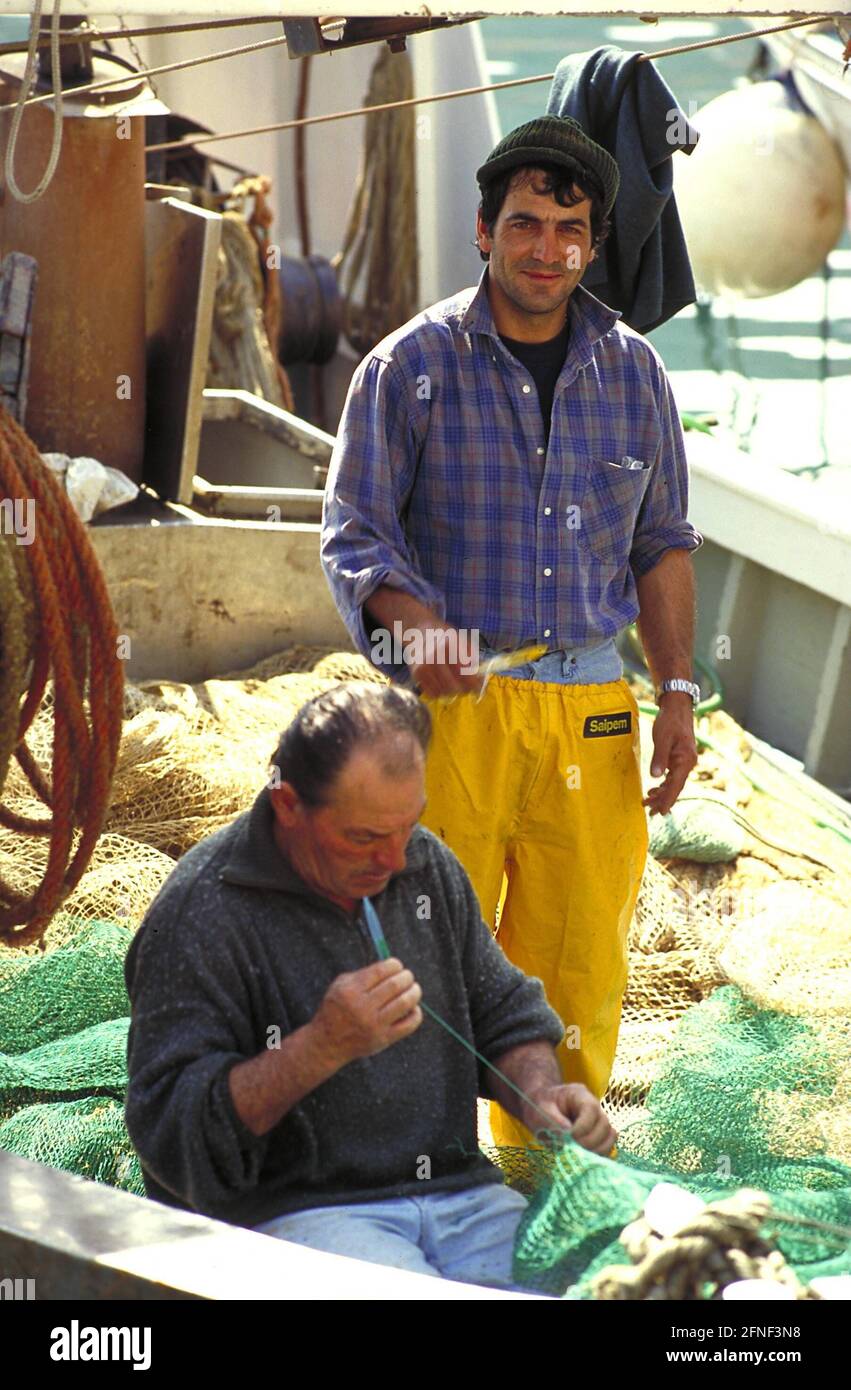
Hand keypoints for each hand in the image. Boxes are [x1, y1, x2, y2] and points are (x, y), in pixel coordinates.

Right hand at [311, 958, 421, 1066]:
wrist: (328, 1043)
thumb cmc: (336, 1008)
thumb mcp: (340, 985)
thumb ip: (363, 974)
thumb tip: (392, 967)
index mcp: (351, 990)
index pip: (381, 971)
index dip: (395, 965)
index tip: (397, 965)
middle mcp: (363, 1008)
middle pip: (395, 985)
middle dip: (406, 977)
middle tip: (408, 976)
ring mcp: (374, 1025)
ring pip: (404, 1003)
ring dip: (414, 992)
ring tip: (414, 989)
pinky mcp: (383, 1039)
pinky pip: (408, 1025)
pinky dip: (416, 1014)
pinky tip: (413, 1008)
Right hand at [408, 620, 484, 698]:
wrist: (418, 631)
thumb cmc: (444, 637)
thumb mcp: (461, 639)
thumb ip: (472, 658)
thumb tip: (480, 680)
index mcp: (450, 644)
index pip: (466, 673)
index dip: (475, 683)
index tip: (478, 687)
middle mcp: (435, 655)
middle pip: (455, 686)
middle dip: (464, 689)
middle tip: (466, 687)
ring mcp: (424, 665)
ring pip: (444, 692)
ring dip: (451, 691)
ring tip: (452, 682)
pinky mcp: (416, 673)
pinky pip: (432, 694)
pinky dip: (439, 692)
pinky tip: (441, 683)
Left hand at [525, 1083, 616, 1155]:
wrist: (540, 1109)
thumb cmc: (539, 1106)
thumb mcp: (541, 1111)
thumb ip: (554, 1123)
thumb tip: (569, 1140)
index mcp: (579, 1094)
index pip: (591, 1109)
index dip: (583, 1127)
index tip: (569, 1138)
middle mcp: (594, 1107)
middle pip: (605, 1125)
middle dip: (590, 1141)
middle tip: (573, 1150)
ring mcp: (598, 1121)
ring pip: (610, 1137)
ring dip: (597, 1150)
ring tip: (579, 1156)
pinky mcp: (598, 1136)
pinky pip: (607, 1146)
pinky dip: (598, 1155)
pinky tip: (584, 1159)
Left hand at [643, 693, 697, 816]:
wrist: (677, 707)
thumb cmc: (670, 721)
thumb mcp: (662, 738)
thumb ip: (659, 758)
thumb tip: (655, 777)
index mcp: (685, 761)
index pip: (676, 786)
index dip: (667, 800)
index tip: (660, 811)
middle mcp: (687, 763)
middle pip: (675, 787)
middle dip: (662, 800)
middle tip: (650, 811)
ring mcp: (684, 761)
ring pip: (673, 783)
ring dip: (661, 793)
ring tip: (648, 802)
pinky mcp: (679, 758)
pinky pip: (672, 776)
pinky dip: (663, 784)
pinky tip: (655, 789)